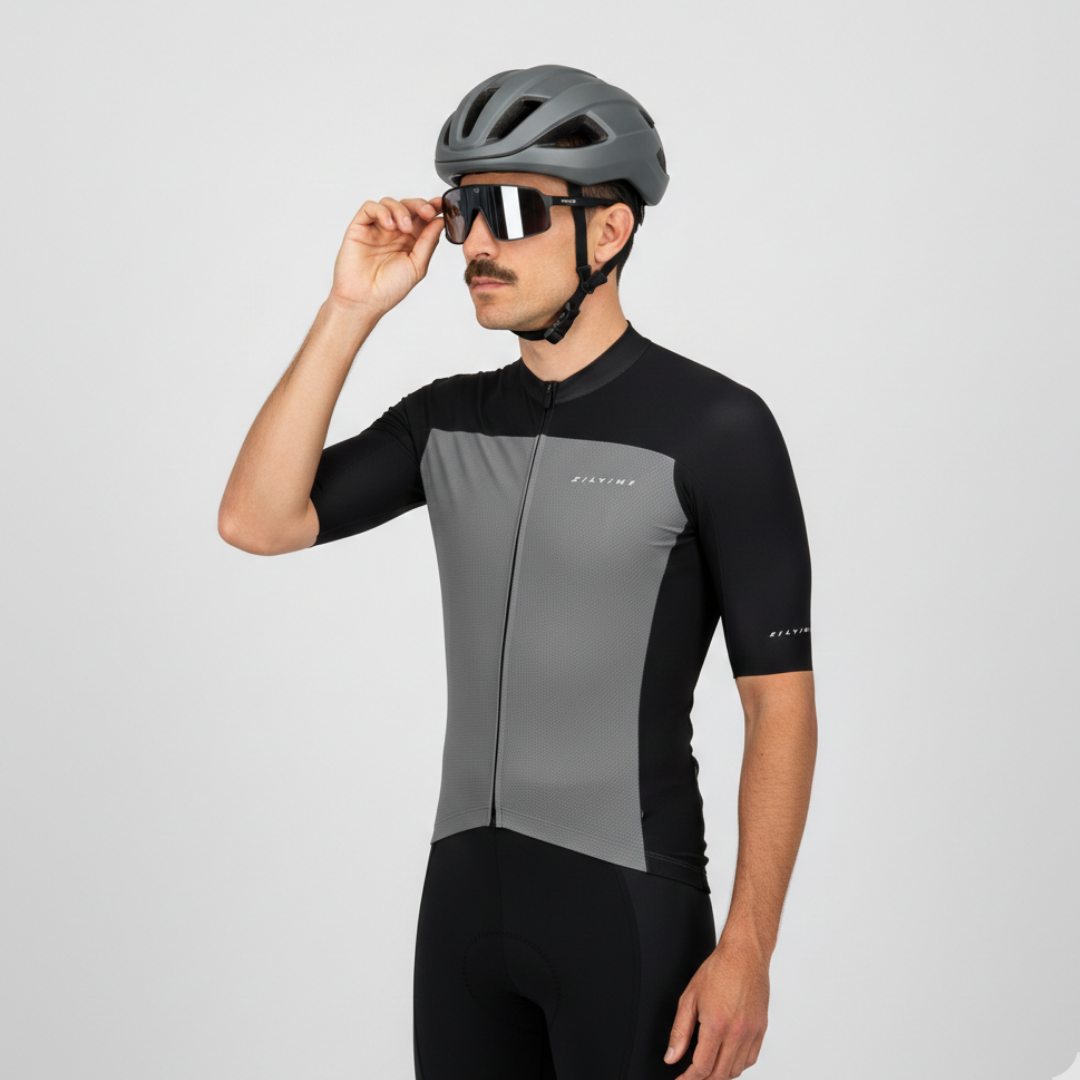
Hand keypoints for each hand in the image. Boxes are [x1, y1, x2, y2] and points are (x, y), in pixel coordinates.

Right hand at [329, 195, 443, 316]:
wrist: (364, 301)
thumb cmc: (389, 289)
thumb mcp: (417, 266)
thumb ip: (428, 242)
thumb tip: (440, 221)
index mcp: (410, 241)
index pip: (423, 218)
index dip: (433, 208)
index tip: (443, 205)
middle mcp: (394, 233)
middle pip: (408, 206)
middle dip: (420, 205)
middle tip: (428, 212)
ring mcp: (377, 228)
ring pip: (390, 203)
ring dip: (401, 211)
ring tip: (404, 228)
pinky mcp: (360, 227)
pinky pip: (370, 207)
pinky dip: (381, 211)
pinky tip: (388, 226)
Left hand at [664, 934, 769, 1077]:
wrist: (745, 954)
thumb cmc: (717, 970)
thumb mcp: (689, 998)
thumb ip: (679, 1031)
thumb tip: (672, 1056)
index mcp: (716, 1024)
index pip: (702, 1067)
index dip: (688, 1079)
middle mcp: (737, 1032)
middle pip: (720, 1074)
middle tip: (691, 1077)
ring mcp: (752, 1032)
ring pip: (736, 1070)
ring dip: (720, 1075)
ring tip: (707, 1069)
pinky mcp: (761, 1029)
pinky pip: (750, 1059)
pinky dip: (737, 1065)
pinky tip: (726, 1059)